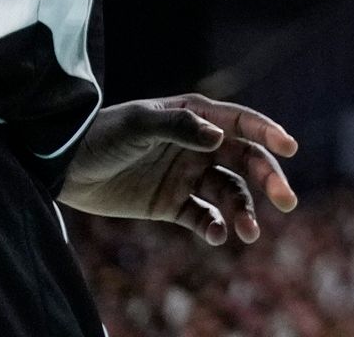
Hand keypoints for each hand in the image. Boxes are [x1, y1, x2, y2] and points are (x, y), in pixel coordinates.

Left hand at [59, 94, 299, 243]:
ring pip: (228, 193)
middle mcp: (200, 145)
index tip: (290, 148)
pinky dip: (213, 226)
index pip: (242, 123)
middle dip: (268, 180)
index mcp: (197, 117)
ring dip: (243, 211)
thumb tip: (219, 138)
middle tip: (286, 201)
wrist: (63, 168)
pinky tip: (216, 236)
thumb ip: (180, 129)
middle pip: (245, 161)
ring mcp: (187, 175)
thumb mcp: (138, 125)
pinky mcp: (172, 203)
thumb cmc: (102, 136)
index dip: (269, 134)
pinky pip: (202, 216)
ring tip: (248, 234)